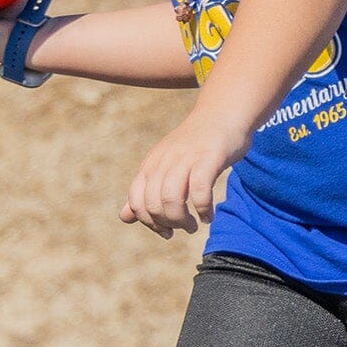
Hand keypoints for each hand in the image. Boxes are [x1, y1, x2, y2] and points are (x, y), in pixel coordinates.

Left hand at [121, 111, 240, 236]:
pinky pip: (199, 190)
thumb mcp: (164, 167)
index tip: (167, 232)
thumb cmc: (195, 146)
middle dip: (168, 224)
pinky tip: (209, 217)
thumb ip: (146, 192)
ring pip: (171, 199)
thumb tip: (125, 217)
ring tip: (194, 226)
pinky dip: (203, 209)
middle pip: (153, 204)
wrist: (221, 115)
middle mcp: (163, 162)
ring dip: (182, 220)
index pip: (137, 202)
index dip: (149, 223)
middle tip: (184, 228)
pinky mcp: (208, 159)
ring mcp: (185, 159)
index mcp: (150, 165)